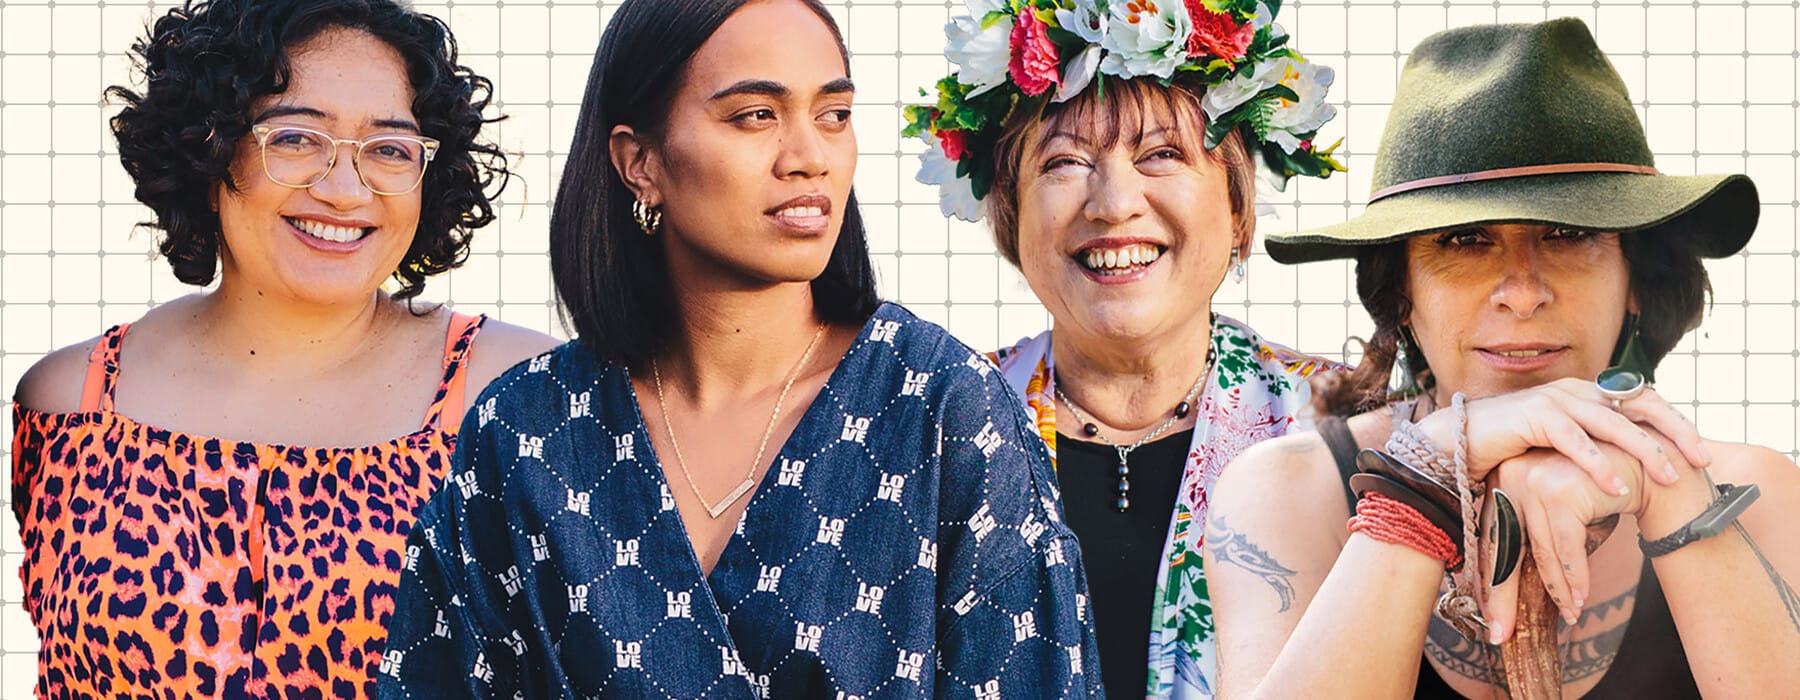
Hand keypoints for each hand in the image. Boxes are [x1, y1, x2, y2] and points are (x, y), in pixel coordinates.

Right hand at [1416, 378, 1708, 496]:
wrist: (1457, 442)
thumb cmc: (1510, 451)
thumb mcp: (1561, 448)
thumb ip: (1593, 448)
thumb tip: (1631, 470)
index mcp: (1587, 394)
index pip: (1643, 401)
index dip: (1676, 424)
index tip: (1702, 454)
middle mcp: (1576, 390)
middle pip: (1638, 405)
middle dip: (1674, 433)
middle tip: (1701, 462)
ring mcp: (1555, 399)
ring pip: (1611, 422)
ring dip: (1643, 450)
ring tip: (1668, 476)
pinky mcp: (1533, 416)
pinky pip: (1573, 439)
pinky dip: (1597, 462)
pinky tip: (1615, 487)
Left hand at [1477, 431, 1690, 642]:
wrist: (1645, 465)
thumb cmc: (1596, 494)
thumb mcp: (1556, 511)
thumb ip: (1531, 536)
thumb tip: (1503, 592)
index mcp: (1500, 481)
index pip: (1491, 540)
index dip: (1491, 584)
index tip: (1490, 622)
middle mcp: (1509, 476)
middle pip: (1505, 548)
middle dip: (1505, 598)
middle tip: (1500, 635)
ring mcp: (1532, 480)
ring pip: (1539, 551)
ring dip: (1558, 589)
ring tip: (1571, 615)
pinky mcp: (1560, 491)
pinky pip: (1564, 546)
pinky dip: (1575, 575)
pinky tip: (1582, 597)